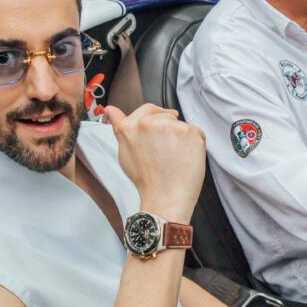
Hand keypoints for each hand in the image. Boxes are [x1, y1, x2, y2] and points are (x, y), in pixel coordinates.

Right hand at [103, 104, 205, 222]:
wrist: (165, 197)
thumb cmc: (147, 180)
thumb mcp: (125, 152)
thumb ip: (119, 127)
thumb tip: (111, 110)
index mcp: (130, 126)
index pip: (147, 109)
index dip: (155, 120)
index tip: (159, 131)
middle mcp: (149, 122)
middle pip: (166, 115)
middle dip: (168, 130)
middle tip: (166, 152)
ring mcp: (171, 125)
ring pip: (181, 125)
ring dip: (181, 137)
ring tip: (174, 157)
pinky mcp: (189, 131)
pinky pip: (196, 132)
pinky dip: (194, 144)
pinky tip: (185, 158)